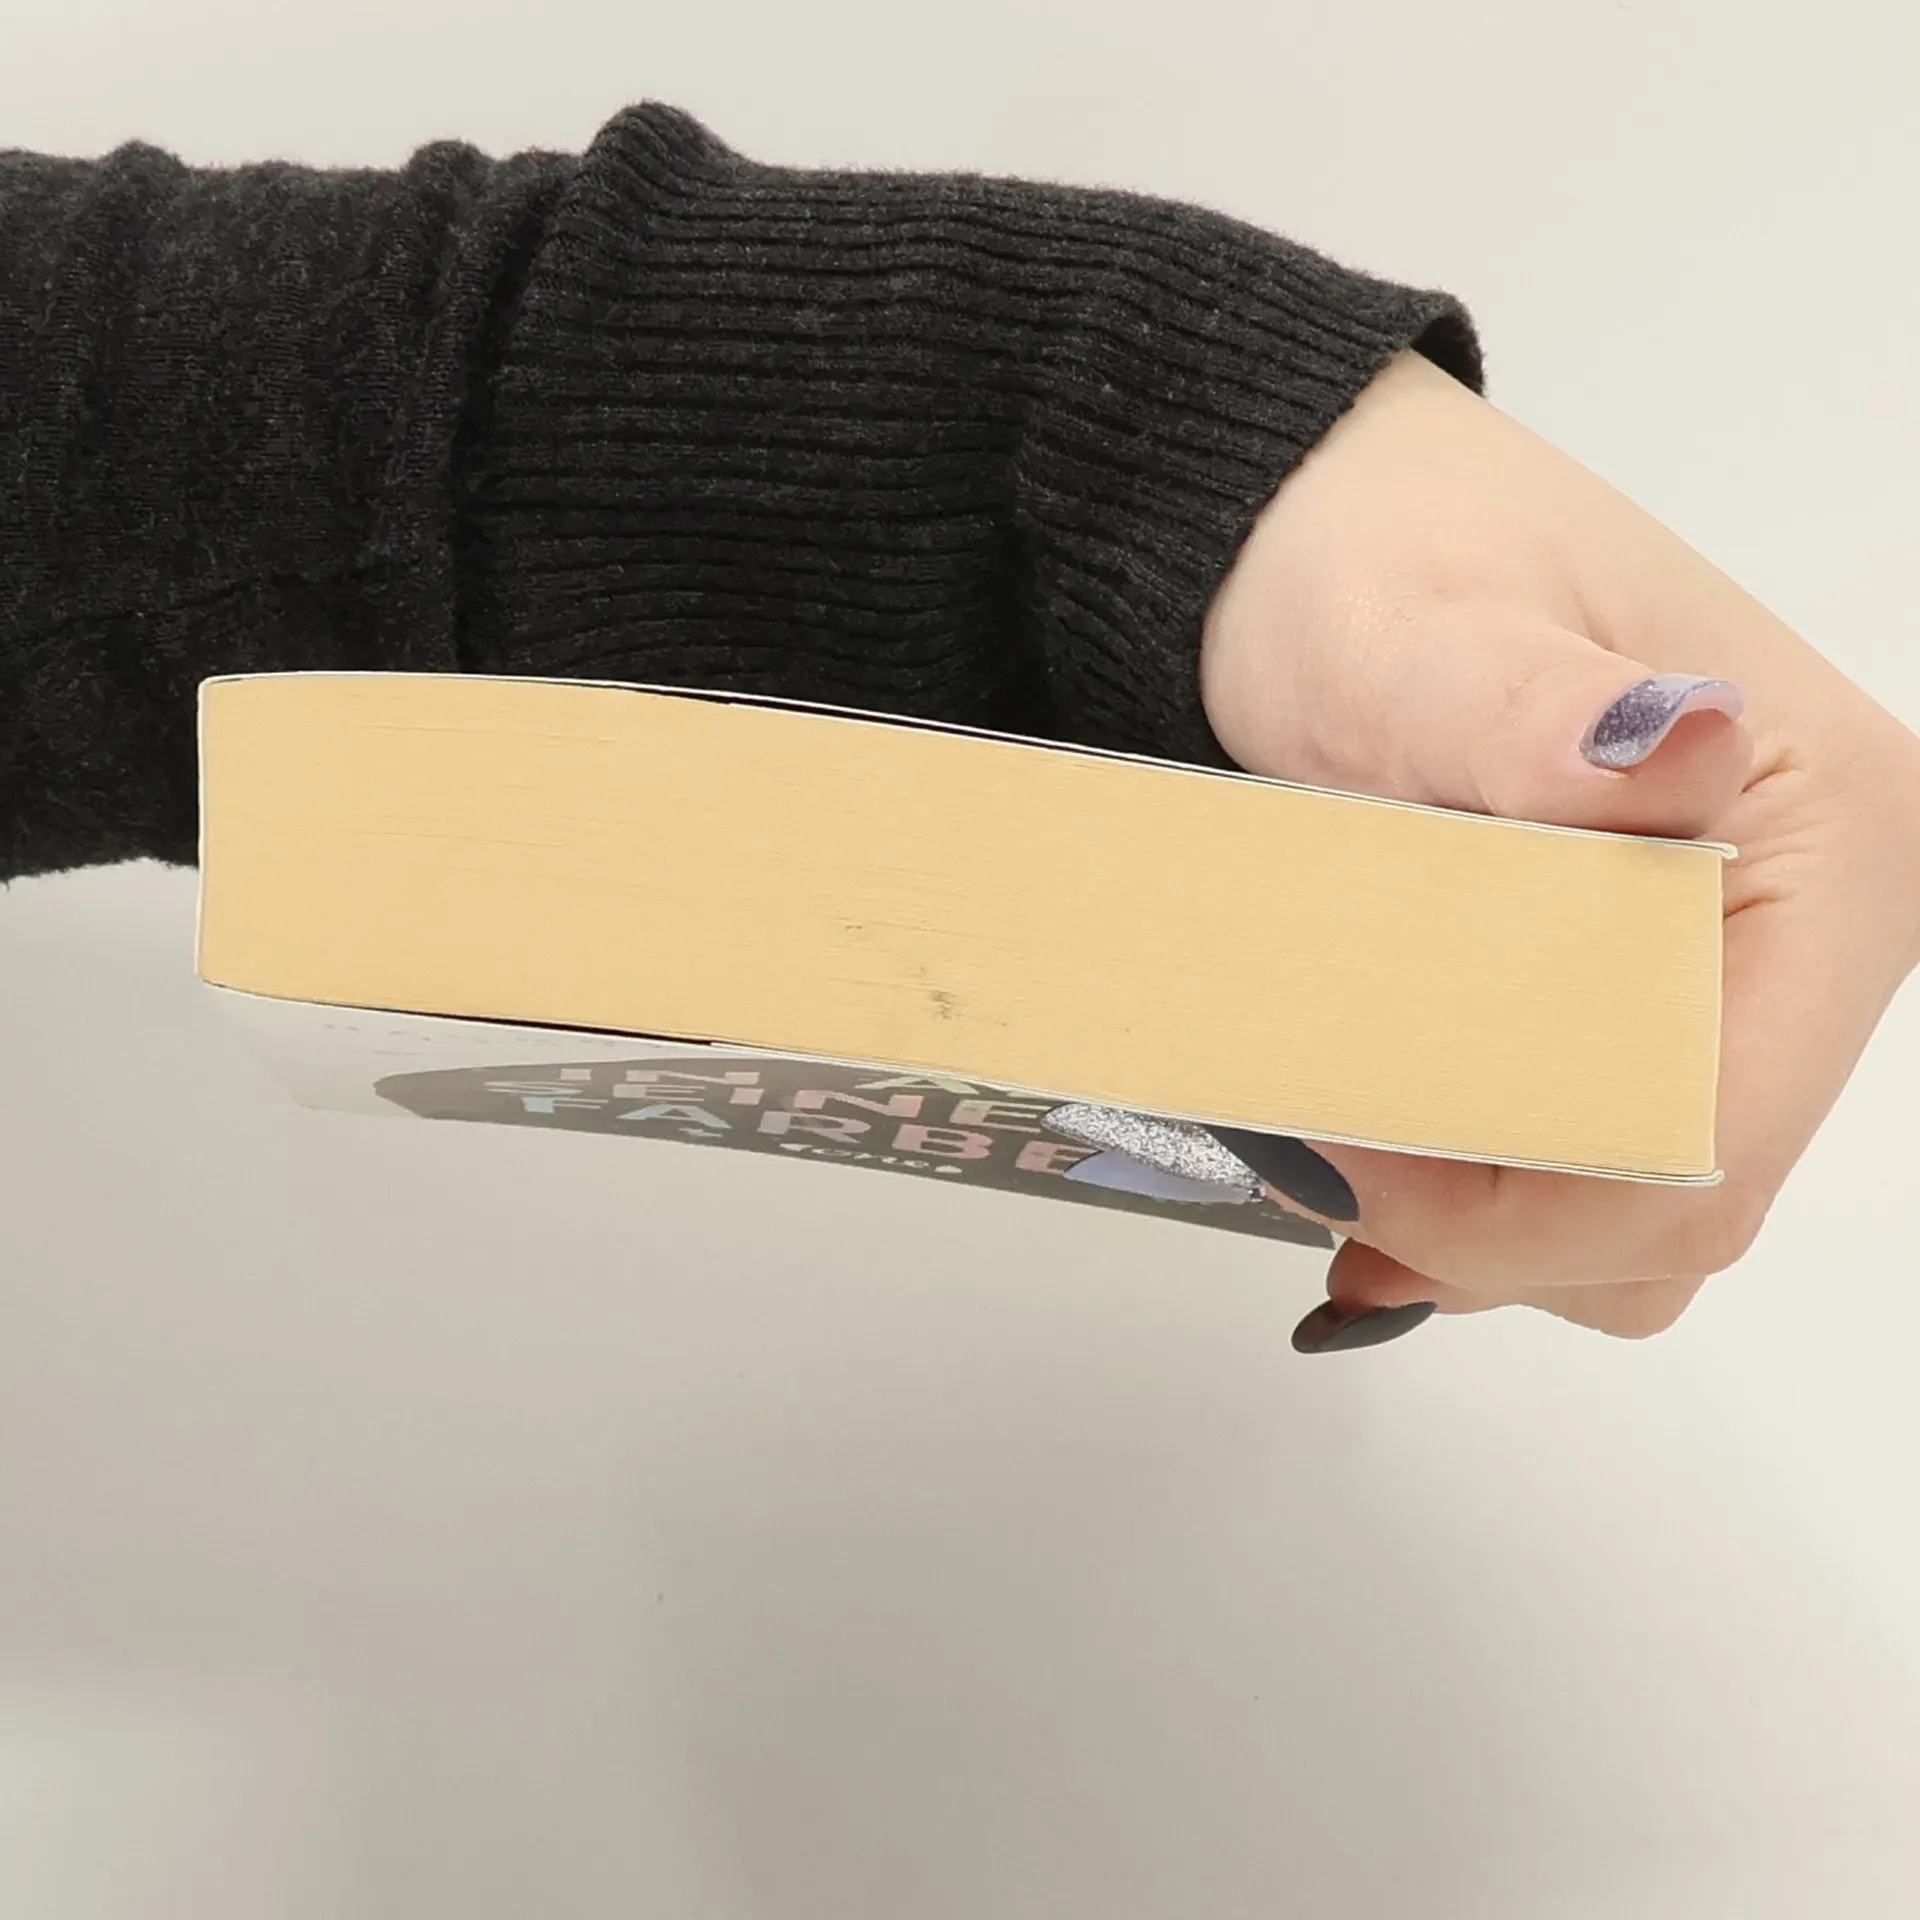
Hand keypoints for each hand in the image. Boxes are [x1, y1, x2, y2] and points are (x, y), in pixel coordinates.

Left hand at [1200, 349, 1919, 1339]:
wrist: (1319, 543)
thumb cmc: (1377, 564)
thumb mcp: (1419, 631)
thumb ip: (1526, 714)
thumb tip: (1670, 740)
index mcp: (1832, 842)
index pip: (1713, 1130)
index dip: (1524, 1193)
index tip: (1347, 1154)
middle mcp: (1812, 932)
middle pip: (1683, 1201)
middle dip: (1491, 1225)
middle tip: (1318, 1162)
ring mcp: (1736, 983)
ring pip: (1639, 1222)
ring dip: (1483, 1229)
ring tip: (1336, 1161)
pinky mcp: (1648, 1010)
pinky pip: (1595, 1180)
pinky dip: (1483, 1205)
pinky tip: (1374, 1181)